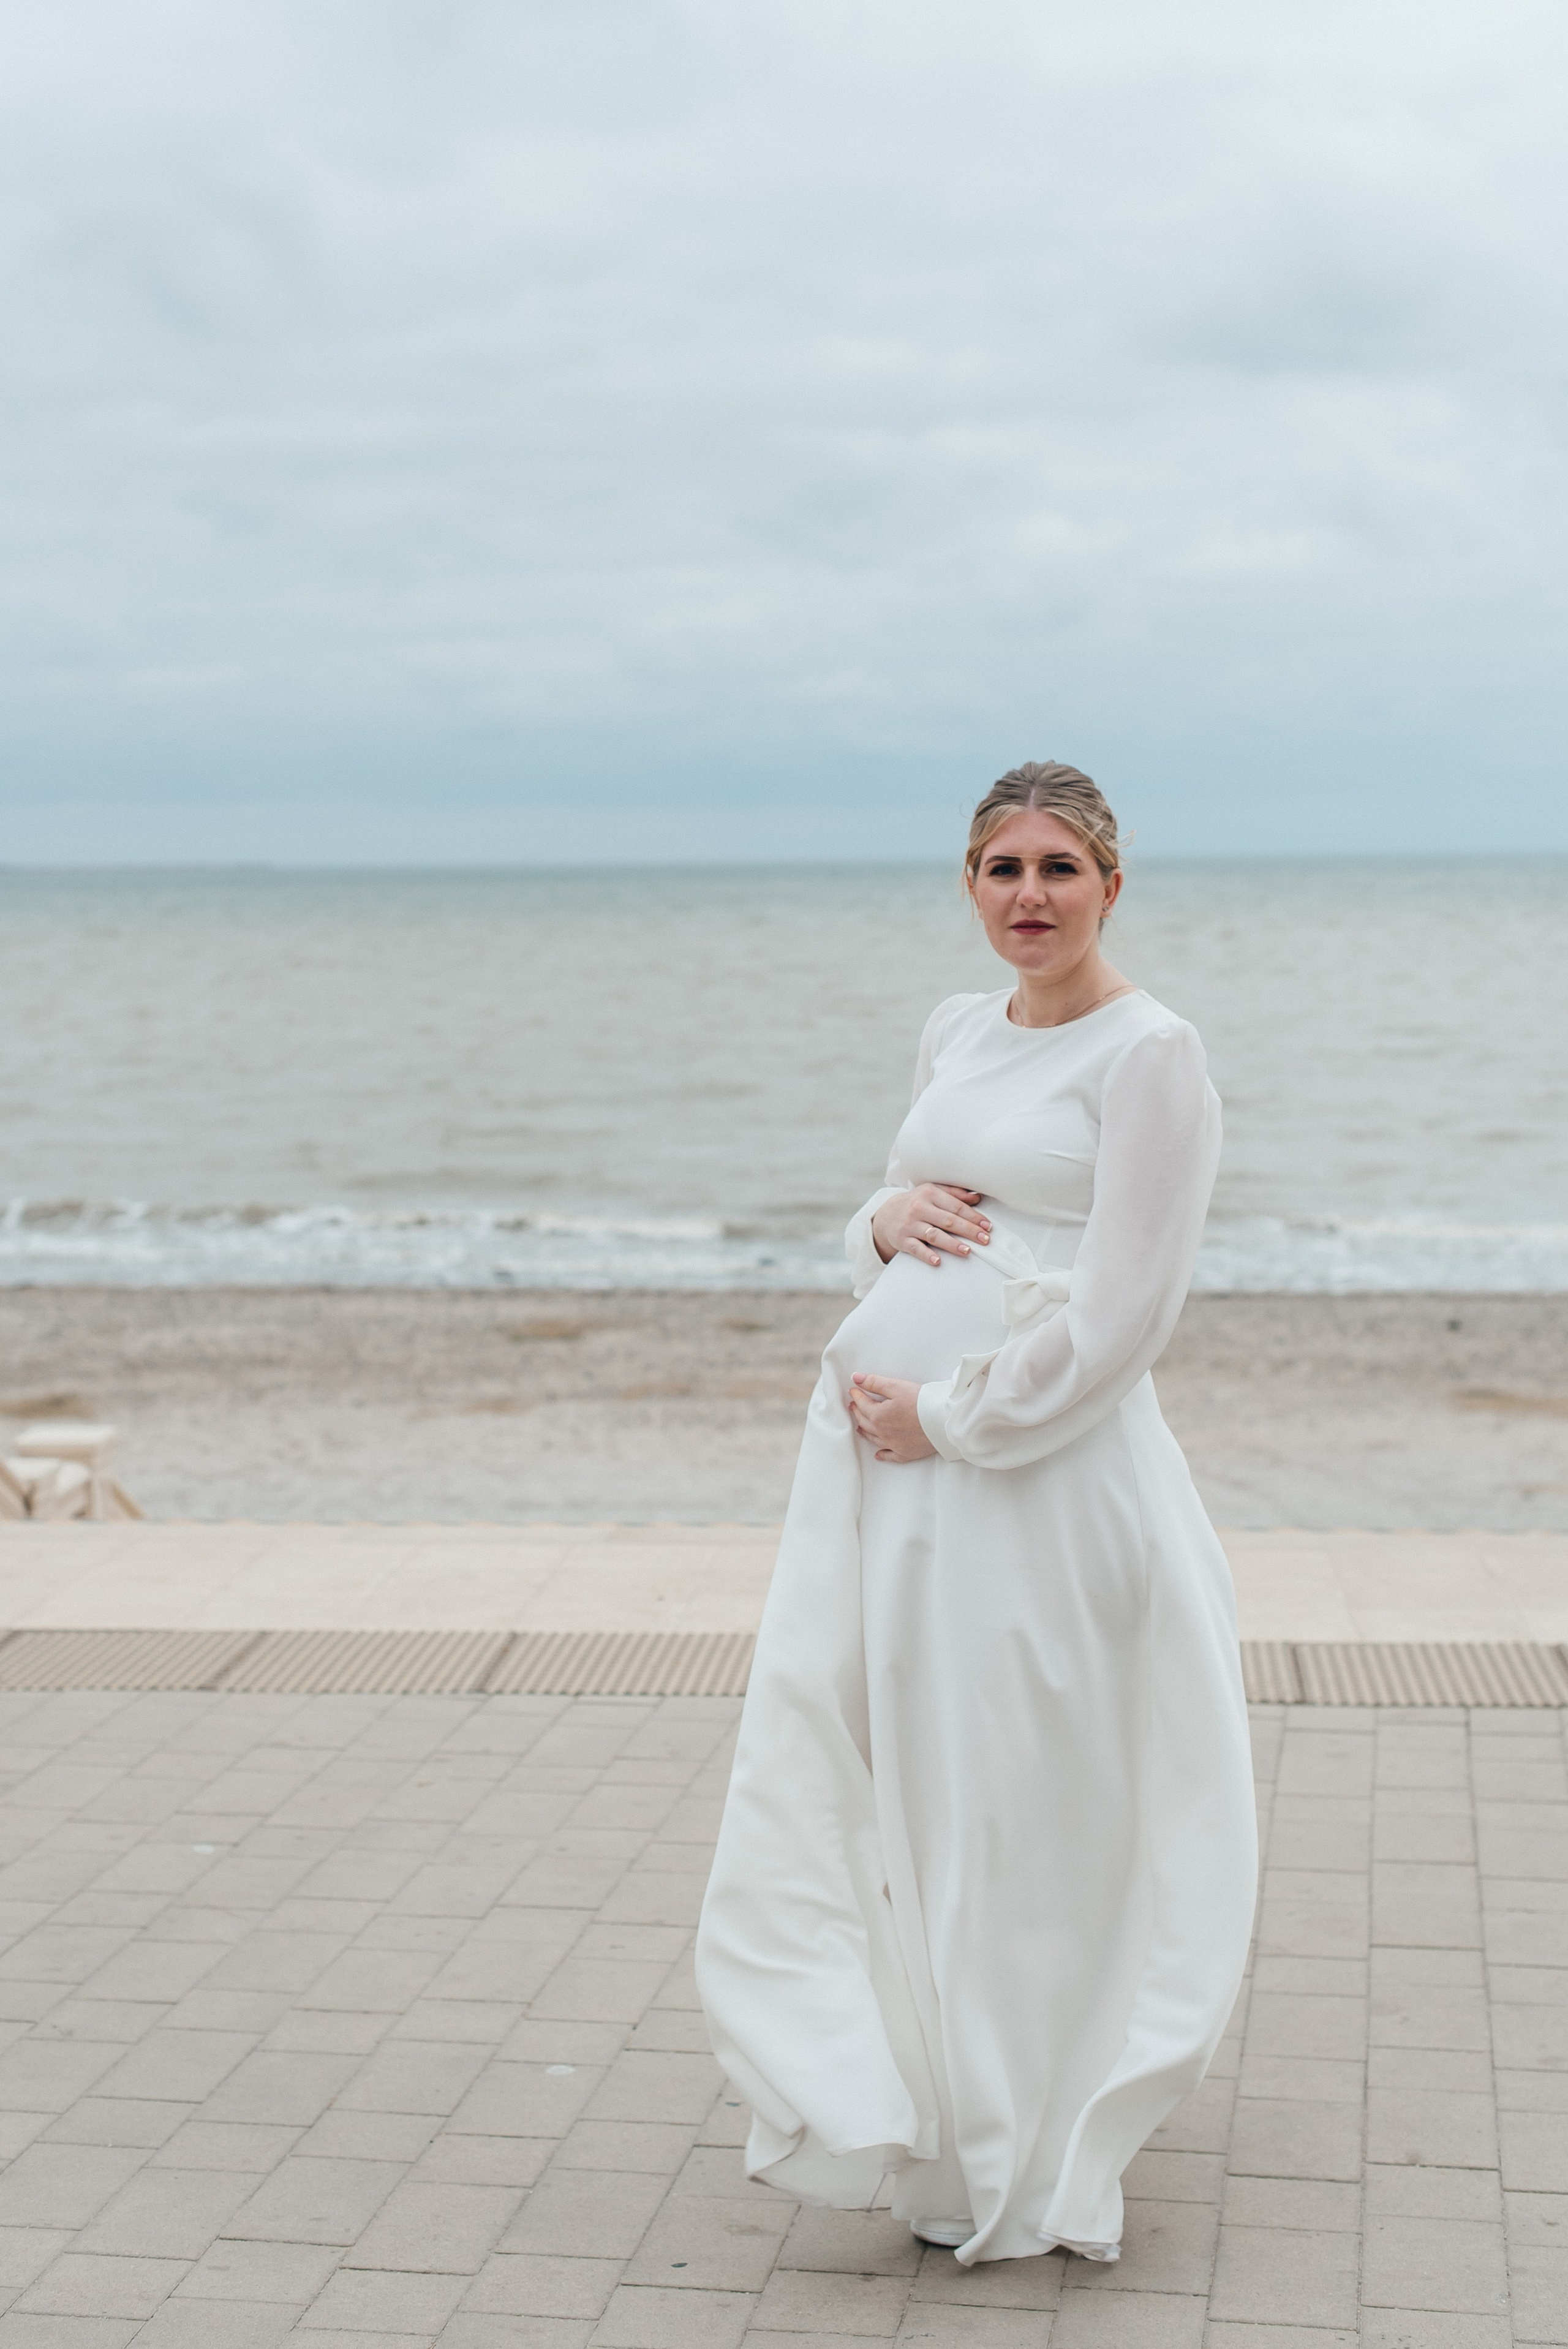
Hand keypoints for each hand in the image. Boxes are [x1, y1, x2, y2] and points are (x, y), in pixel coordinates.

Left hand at [847, 1373, 936, 1462]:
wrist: (942, 1421)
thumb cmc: (922, 1402)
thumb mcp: (896, 1386)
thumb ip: (874, 1382)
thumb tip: (856, 1378)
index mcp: (878, 1416)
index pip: (862, 1404)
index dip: (856, 1396)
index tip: (853, 1391)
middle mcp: (882, 1433)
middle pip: (865, 1422)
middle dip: (858, 1412)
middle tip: (854, 1406)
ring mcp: (893, 1444)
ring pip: (874, 1439)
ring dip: (865, 1431)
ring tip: (860, 1427)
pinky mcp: (905, 1453)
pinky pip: (890, 1455)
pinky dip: (882, 1454)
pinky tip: (878, 1454)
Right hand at [872, 1183, 989, 1267]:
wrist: (887, 1215)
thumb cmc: (917, 1203)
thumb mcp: (933, 1192)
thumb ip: (955, 1193)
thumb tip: (977, 1197)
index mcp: (930, 1194)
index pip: (956, 1206)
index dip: (973, 1217)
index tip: (987, 1226)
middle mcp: (919, 1208)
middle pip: (948, 1221)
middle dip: (968, 1230)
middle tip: (985, 1240)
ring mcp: (910, 1225)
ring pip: (934, 1235)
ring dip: (952, 1244)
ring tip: (967, 1251)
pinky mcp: (902, 1240)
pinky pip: (916, 1249)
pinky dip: (927, 1255)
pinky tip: (938, 1261)